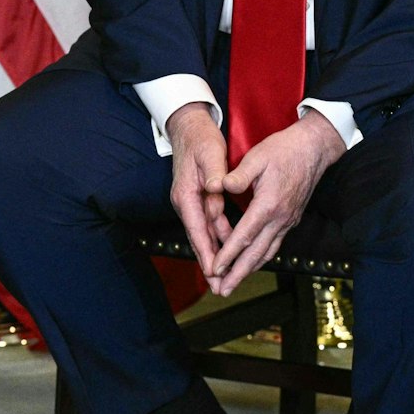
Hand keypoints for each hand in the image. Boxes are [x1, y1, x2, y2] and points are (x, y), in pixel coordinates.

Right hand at [166, 102, 232, 280]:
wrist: (188, 127)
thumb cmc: (200, 139)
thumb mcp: (210, 153)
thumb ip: (215, 173)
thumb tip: (218, 188)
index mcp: (187, 194)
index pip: (197, 229)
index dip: (207, 252)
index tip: (215, 271)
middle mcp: (185, 202)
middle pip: (198, 238)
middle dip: (209, 263)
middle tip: (220, 286)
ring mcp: (190, 201)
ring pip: (204, 234)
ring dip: (214, 254)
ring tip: (224, 276)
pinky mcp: (197, 199)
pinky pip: (208, 224)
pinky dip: (217, 239)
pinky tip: (227, 250)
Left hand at [207, 110, 346, 294]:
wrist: (313, 149)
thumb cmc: (283, 150)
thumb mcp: (257, 157)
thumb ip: (238, 175)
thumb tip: (220, 185)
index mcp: (269, 204)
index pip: (244, 236)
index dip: (228, 254)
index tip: (214, 268)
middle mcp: (280, 218)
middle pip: (256, 254)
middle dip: (237, 273)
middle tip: (222, 290)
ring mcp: (287, 221)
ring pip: (267, 252)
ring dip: (249, 270)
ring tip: (233, 283)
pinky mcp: (290, 219)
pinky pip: (274, 244)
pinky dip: (261, 257)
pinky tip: (251, 263)